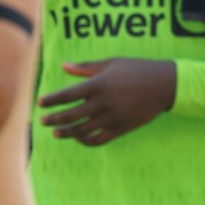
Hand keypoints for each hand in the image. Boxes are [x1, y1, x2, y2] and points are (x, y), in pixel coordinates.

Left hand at [39, 59, 176, 145]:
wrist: (164, 85)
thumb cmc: (137, 70)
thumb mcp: (111, 64)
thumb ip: (86, 68)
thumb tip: (64, 67)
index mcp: (98, 85)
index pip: (66, 95)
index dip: (51, 101)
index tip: (40, 103)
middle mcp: (103, 103)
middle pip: (70, 115)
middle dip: (54, 119)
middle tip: (43, 121)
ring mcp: (112, 117)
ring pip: (82, 130)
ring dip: (66, 133)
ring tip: (57, 133)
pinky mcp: (121, 128)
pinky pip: (99, 139)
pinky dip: (86, 141)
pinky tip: (79, 138)